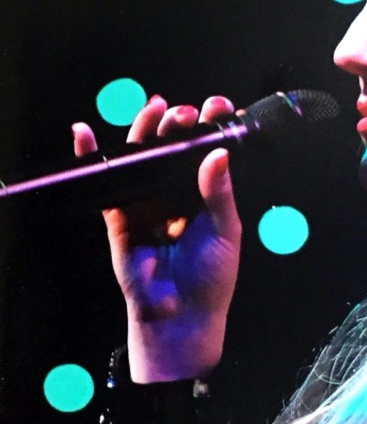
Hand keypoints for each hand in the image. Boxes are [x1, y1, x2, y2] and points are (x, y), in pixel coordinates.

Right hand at [72, 95, 241, 380]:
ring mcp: (147, 203)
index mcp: (205, 196)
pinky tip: (84, 134)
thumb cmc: (211, 279)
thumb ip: (219, 193)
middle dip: (176, 125)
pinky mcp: (120, 217)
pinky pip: (106, 183)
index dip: (210, 128)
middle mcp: (175, 195)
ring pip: (140, 158)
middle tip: (184, 112)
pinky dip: (92, 158)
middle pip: (171, 149)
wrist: (182, 317)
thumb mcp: (225, 232)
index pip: (206, 153)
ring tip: (155, 110)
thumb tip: (218, 153)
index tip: (217, 107)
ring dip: (144, 131)